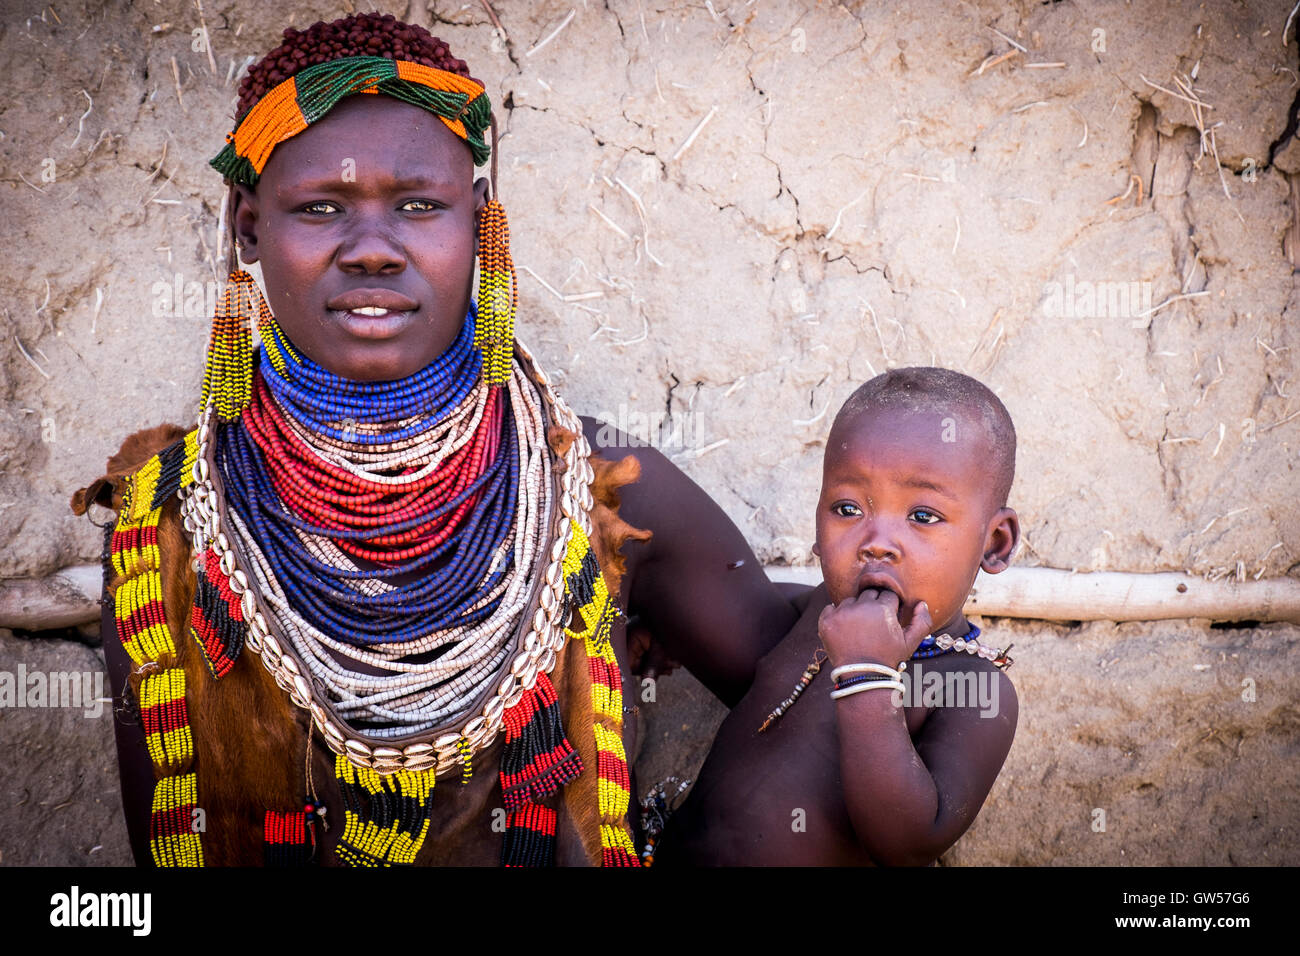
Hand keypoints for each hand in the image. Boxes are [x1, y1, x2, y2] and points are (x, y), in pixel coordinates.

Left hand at [817, 589, 932, 669]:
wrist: (862, 677)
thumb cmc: (888, 660)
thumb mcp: (910, 643)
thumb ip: (922, 622)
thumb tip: (921, 603)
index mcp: (883, 608)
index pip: (887, 594)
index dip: (889, 606)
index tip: (886, 619)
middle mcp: (862, 606)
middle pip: (868, 594)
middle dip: (872, 605)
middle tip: (872, 624)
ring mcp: (842, 613)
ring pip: (850, 601)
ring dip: (854, 610)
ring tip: (858, 630)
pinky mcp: (826, 621)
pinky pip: (830, 608)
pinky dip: (835, 615)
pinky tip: (843, 629)